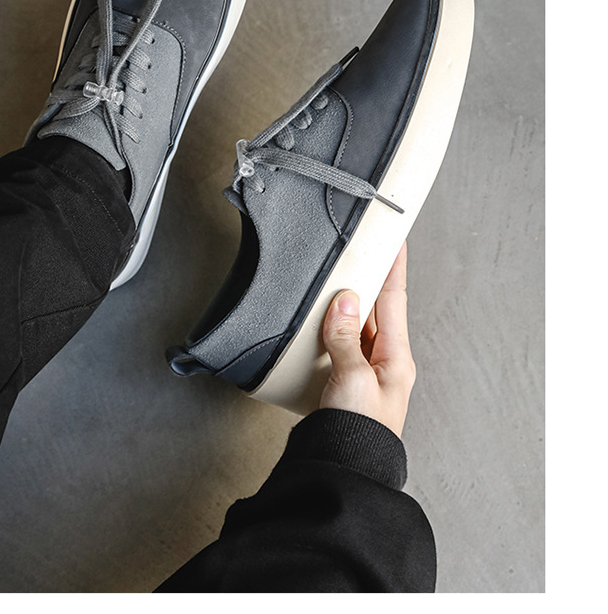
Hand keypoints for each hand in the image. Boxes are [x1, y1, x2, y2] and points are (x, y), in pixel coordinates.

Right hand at [319, 242, 415, 437]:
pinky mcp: (341, 386)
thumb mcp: (353, 377)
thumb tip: (345, 300)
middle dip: (367, 280)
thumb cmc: (358, 435)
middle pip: (375, 310)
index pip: (395, 299)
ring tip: (334, 281)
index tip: (395, 239)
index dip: (394, 267)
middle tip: (359, 252)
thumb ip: (346, 336)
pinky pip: (337, 346)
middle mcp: (383, 364)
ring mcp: (362, 375)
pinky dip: (328, 329)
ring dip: (345, 305)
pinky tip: (317, 323)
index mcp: (396, 359)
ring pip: (354, 327)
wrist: (342, 474)